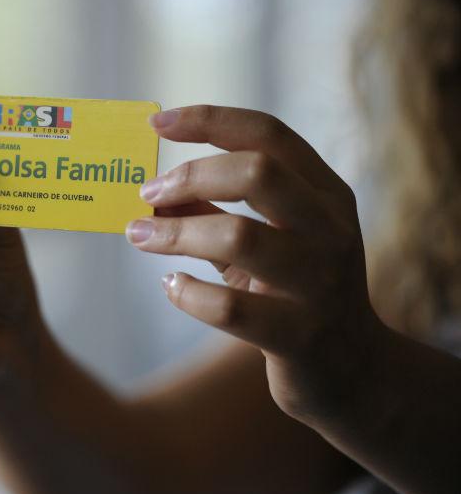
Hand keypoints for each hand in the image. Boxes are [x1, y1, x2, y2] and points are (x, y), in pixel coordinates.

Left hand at [127, 105, 386, 422]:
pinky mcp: (299, 336)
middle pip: (258, 173)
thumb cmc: (298, 294)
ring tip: (140, 235)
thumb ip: (218, 211)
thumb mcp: (270, 242)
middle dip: (191, 176)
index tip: (157, 122)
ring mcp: (319, 284)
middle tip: (149, 193)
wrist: (354, 372)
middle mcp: (329, 230)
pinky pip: (230, 308)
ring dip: (175, 232)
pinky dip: (187, 292)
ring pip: (239, 237)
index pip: (268, 135)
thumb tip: (156, 190)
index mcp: (326, 195)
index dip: (209, 120)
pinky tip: (172, 286)